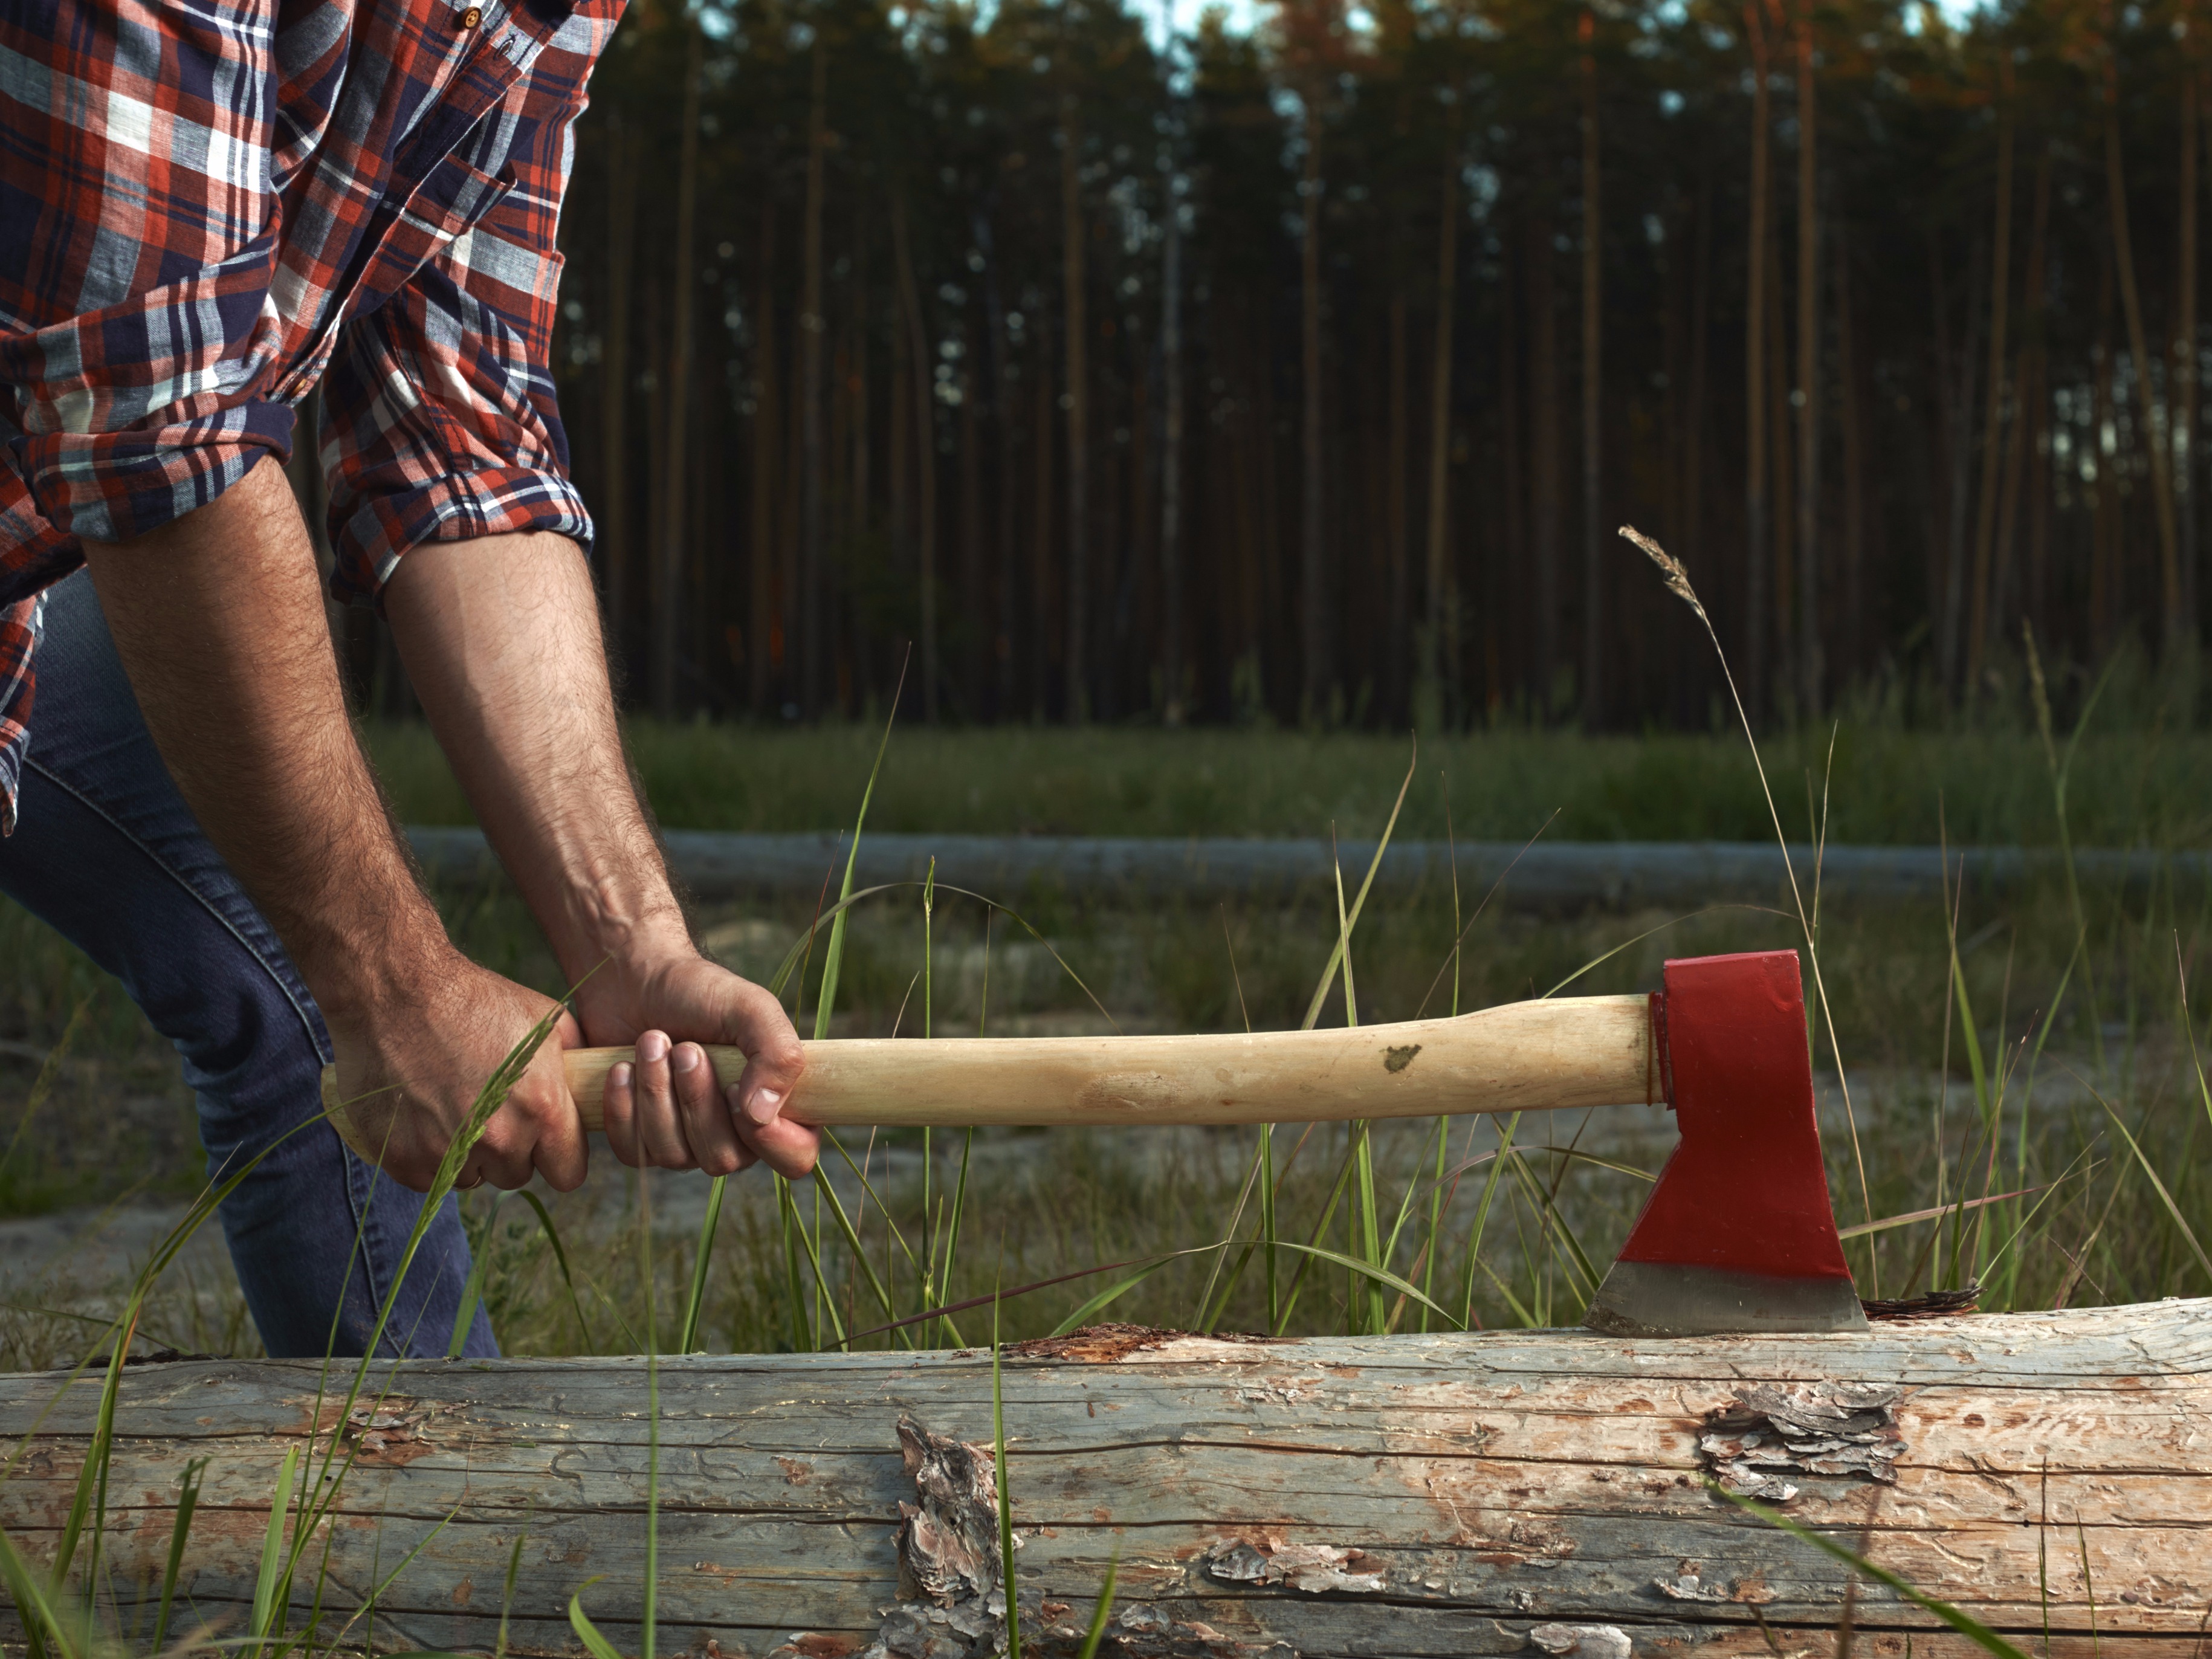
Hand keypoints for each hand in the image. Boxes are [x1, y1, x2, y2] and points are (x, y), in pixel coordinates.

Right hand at [324, 949, 588, 1193]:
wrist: (399, 992)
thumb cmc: (476, 1000)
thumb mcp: (546, 1021)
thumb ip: (574, 1066)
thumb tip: (589, 1087)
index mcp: (542, 1109)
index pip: (568, 1173)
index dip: (558, 1155)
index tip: (545, 1140)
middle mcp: (498, 1139)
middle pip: (516, 1174)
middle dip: (510, 1150)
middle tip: (492, 1110)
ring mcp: (448, 1153)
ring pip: (472, 1177)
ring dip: (468, 1154)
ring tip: (455, 1107)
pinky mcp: (404, 1158)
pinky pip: (428, 1178)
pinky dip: (428, 1156)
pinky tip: (425, 1115)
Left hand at [578, 948, 814, 1179]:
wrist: (635, 979)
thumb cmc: (700, 992)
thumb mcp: (752, 1008)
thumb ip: (777, 1055)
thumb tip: (762, 1114)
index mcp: (779, 1105)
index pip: (795, 1158)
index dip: (769, 1138)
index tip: (733, 1087)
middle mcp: (737, 1134)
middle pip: (724, 1159)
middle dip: (697, 1101)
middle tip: (685, 1048)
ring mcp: (688, 1143)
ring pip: (675, 1157)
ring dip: (657, 1094)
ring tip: (652, 1041)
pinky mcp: (641, 1141)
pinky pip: (634, 1153)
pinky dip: (624, 1108)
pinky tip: (622, 1067)